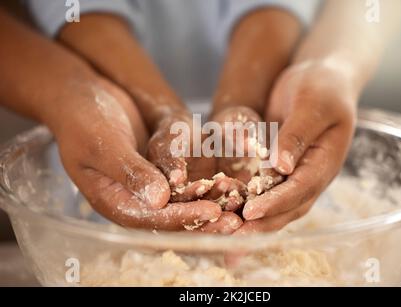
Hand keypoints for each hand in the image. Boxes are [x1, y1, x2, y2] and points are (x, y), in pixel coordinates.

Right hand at [52, 78, 220, 229]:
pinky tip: (227, 180)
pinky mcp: (159, 169)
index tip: (211, 212)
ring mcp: (147, 183)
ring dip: (208, 201)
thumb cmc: (84, 119)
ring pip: (182, 201)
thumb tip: (159, 201)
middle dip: (201, 217)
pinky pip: (185, 181)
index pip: (150, 219)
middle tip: (232, 220)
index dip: (181, 217)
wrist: (84, 96)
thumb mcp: (103, 145)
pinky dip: (205, 182)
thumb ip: (130, 172)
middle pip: (171, 217)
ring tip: (236, 200)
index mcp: (113, 201)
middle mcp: (132, 198)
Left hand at [237, 63, 356, 232]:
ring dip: (253, 224)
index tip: (250, 213)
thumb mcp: (313, 104)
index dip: (275, 203)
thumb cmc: (322, 87)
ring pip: (275, 207)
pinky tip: (227, 216)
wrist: (320, 79)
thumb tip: (281, 166)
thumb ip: (297, 134)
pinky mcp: (279, 170)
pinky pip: (263, 193)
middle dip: (261, 225)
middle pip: (287, 208)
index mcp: (324, 162)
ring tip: (226, 238)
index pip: (299, 189)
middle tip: (232, 240)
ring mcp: (295, 175)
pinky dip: (247, 206)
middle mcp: (310, 175)